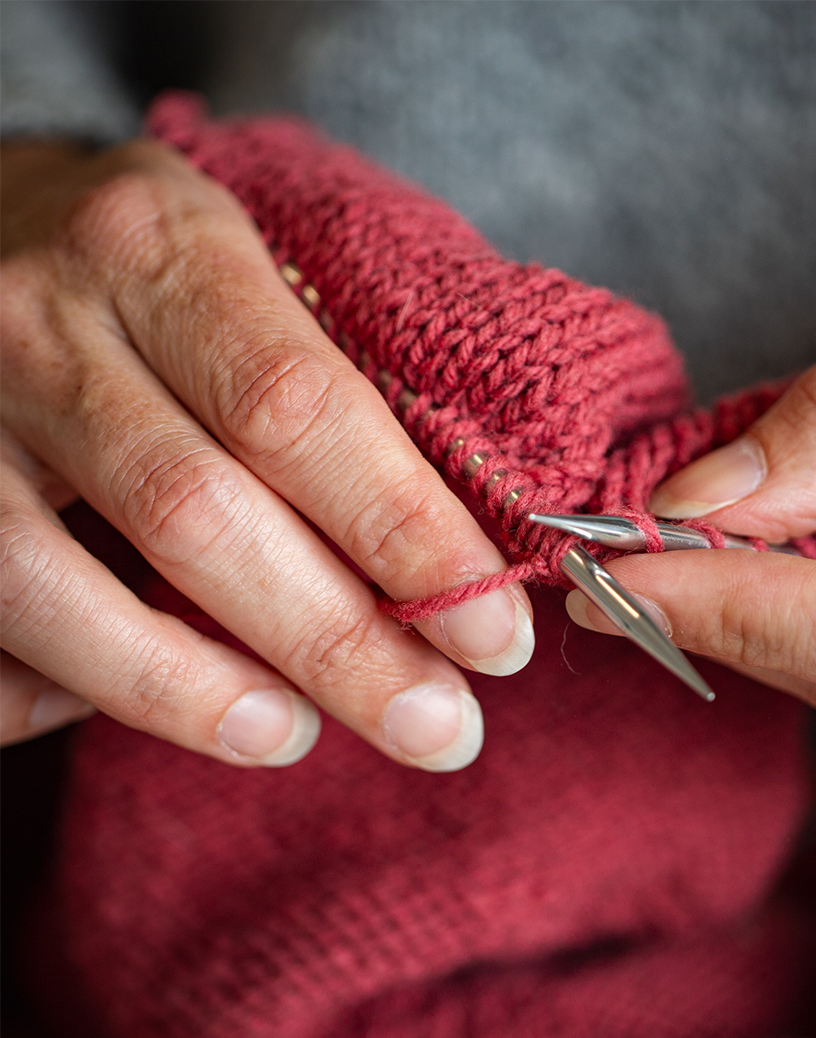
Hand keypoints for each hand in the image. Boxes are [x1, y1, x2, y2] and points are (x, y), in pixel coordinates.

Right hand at [1, 140, 532, 768]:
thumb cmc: (153, 269)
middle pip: (199, 517)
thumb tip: (456, 558)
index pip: (300, 410)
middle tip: (441, 728)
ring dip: (203, 692)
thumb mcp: (248, 269)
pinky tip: (178, 705)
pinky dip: (76, 691)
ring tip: (305, 736)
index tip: (493, 635)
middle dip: (339, 646)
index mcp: (162, 246)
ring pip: (62, 592)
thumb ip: (338, 386)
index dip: (405, 536)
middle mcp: (40, 322)